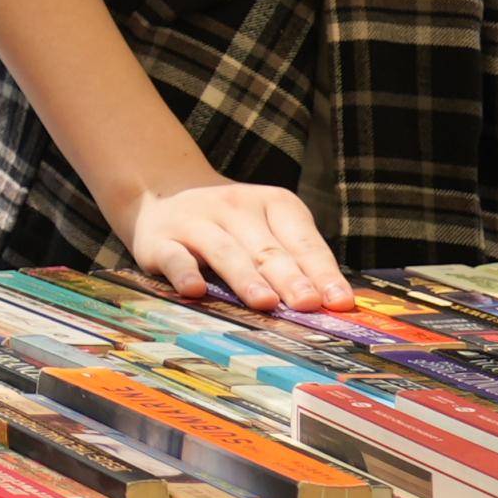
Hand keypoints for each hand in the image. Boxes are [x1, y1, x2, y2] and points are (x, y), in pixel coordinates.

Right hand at [116, 176, 352, 310]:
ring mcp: (194, 221)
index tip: (339, 302)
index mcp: (272, 203)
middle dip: (290, 278)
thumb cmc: (230, 226)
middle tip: (307, 304)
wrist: (160, 192)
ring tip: (266, 303)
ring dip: (246, 278)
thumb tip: (332, 305)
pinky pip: (174, 257)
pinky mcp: (158, 239)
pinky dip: (185, 273)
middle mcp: (234, 206)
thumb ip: (295, 261)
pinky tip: (195, 291)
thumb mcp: (266, 230)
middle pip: (267, 248)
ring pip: (224, 251)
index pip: (302, 241)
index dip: (322, 272)